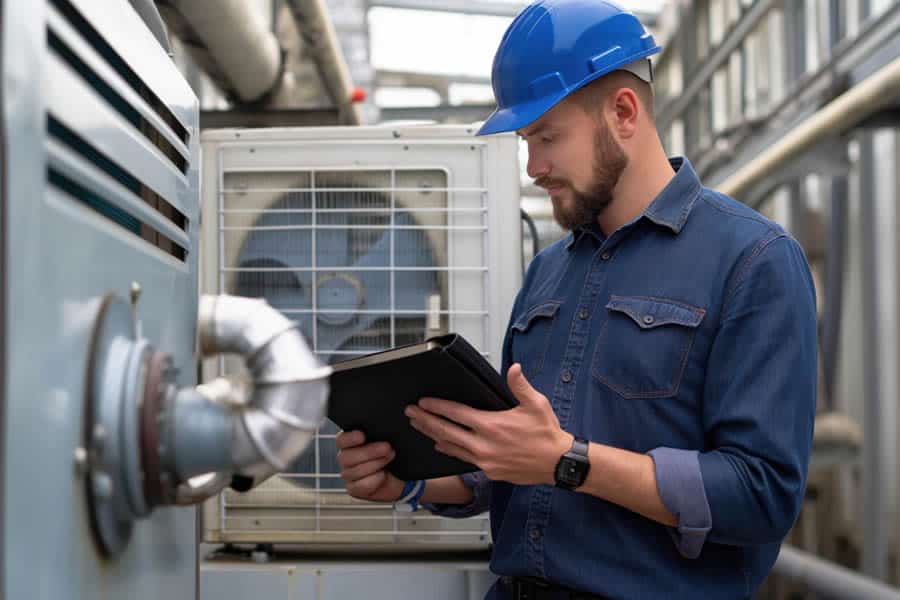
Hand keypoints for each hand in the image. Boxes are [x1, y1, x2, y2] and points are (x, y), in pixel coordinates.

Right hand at [335, 430, 404, 501]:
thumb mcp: (387, 438)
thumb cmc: (392, 453)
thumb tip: (388, 418)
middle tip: (387, 447)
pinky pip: (361, 486)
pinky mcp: (354, 489)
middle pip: (347, 457)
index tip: (362, 435)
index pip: (341, 440)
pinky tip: (383, 475)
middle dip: (369, 452)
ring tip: (390, 457)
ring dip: (375, 464)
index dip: (350, 438)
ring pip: (355, 471)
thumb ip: (381, 430)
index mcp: (349, 443)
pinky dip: (374, 480)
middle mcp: (345, 458)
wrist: (400, 476)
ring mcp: (348, 475)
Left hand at [405, 363, 572, 485]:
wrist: (557, 463)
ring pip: (451, 446)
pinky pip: (463, 458)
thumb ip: (520, 386)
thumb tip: (513, 368)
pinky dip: (448, 449)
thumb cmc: (547, 433)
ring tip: (417, 426)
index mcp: (493, 425)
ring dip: (432, 434)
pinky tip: (439, 444)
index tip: (422, 402)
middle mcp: (484, 445)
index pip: (457, 414)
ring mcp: (485, 461)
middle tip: (409, 413)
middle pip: (446, 431)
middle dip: (425, 420)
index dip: (437, 407)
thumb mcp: (536, 404)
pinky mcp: (489, 471)